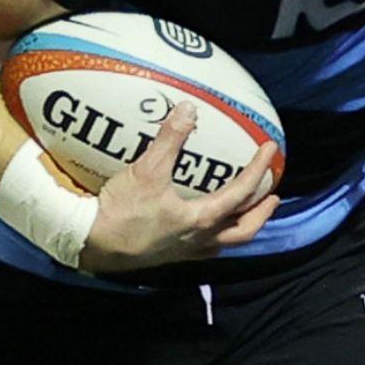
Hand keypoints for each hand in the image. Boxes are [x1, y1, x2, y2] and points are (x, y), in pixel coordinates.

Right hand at [80, 103, 280, 273]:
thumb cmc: (120, 211)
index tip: (270, 150)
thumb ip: (169, 139)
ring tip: (248, 213)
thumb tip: (188, 108)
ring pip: (226, 242)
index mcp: (202, 218)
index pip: (243, 192)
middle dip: (262, 212)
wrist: (91, 244)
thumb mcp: (145, 171)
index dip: (259, 169)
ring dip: (242, 226)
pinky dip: (215, 235)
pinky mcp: (169, 256)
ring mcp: (185, 251)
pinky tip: (207, 226)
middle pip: (244, 229)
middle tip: (274, 196)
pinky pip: (203, 248)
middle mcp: (200, 239)